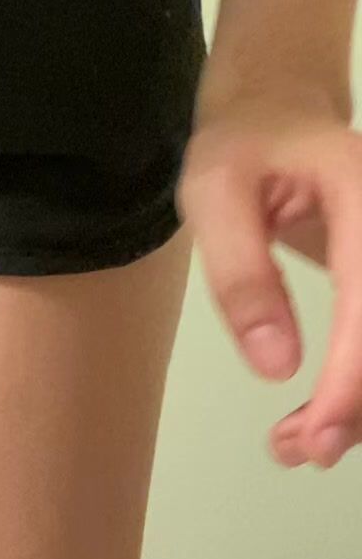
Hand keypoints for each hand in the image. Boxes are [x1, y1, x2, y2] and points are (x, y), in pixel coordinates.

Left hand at [177, 87, 361, 468]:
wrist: (283, 108)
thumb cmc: (243, 144)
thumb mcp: (213, 190)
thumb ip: (241, 272)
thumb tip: (277, 368)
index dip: (350, 377)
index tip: (313, 434)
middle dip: (357, 405)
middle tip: (294, 450)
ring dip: (360, 406)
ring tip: (294, 445)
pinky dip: (359, 387)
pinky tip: (320, 417)